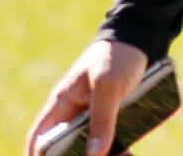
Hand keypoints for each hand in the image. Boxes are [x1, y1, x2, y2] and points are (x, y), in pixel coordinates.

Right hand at [24, 39, 147, 155]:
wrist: (143, 38)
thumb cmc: (118, 56)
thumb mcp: (109, 86)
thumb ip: (101, 119)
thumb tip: (94, 155)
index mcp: (62, 103)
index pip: (39, 136)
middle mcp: (75, 112)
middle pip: (68, 146)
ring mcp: (94, 114)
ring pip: (93, 145)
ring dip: (106, 153)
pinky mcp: (114, 114)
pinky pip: (113, 137)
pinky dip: (121, 146)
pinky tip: (130, 152)